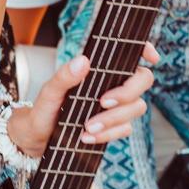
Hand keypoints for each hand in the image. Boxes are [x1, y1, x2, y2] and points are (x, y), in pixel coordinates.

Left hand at [8, 45, 157, 154]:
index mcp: (98, 70)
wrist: (37, 139)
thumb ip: (64, 76)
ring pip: (136, 107)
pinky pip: (125, 129)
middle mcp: (112, 85)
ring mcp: (116, 106)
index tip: (151, 57)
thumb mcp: (49, 92)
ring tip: (88, 127)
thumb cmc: (43, 109)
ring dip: (113, 118)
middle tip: (103, 102)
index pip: (129, 54)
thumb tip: (83, 61)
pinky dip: (108, 135)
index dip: (145, 50)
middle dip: (127, 92)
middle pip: (143, 80)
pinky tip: (87, 137)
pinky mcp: (115, 127)